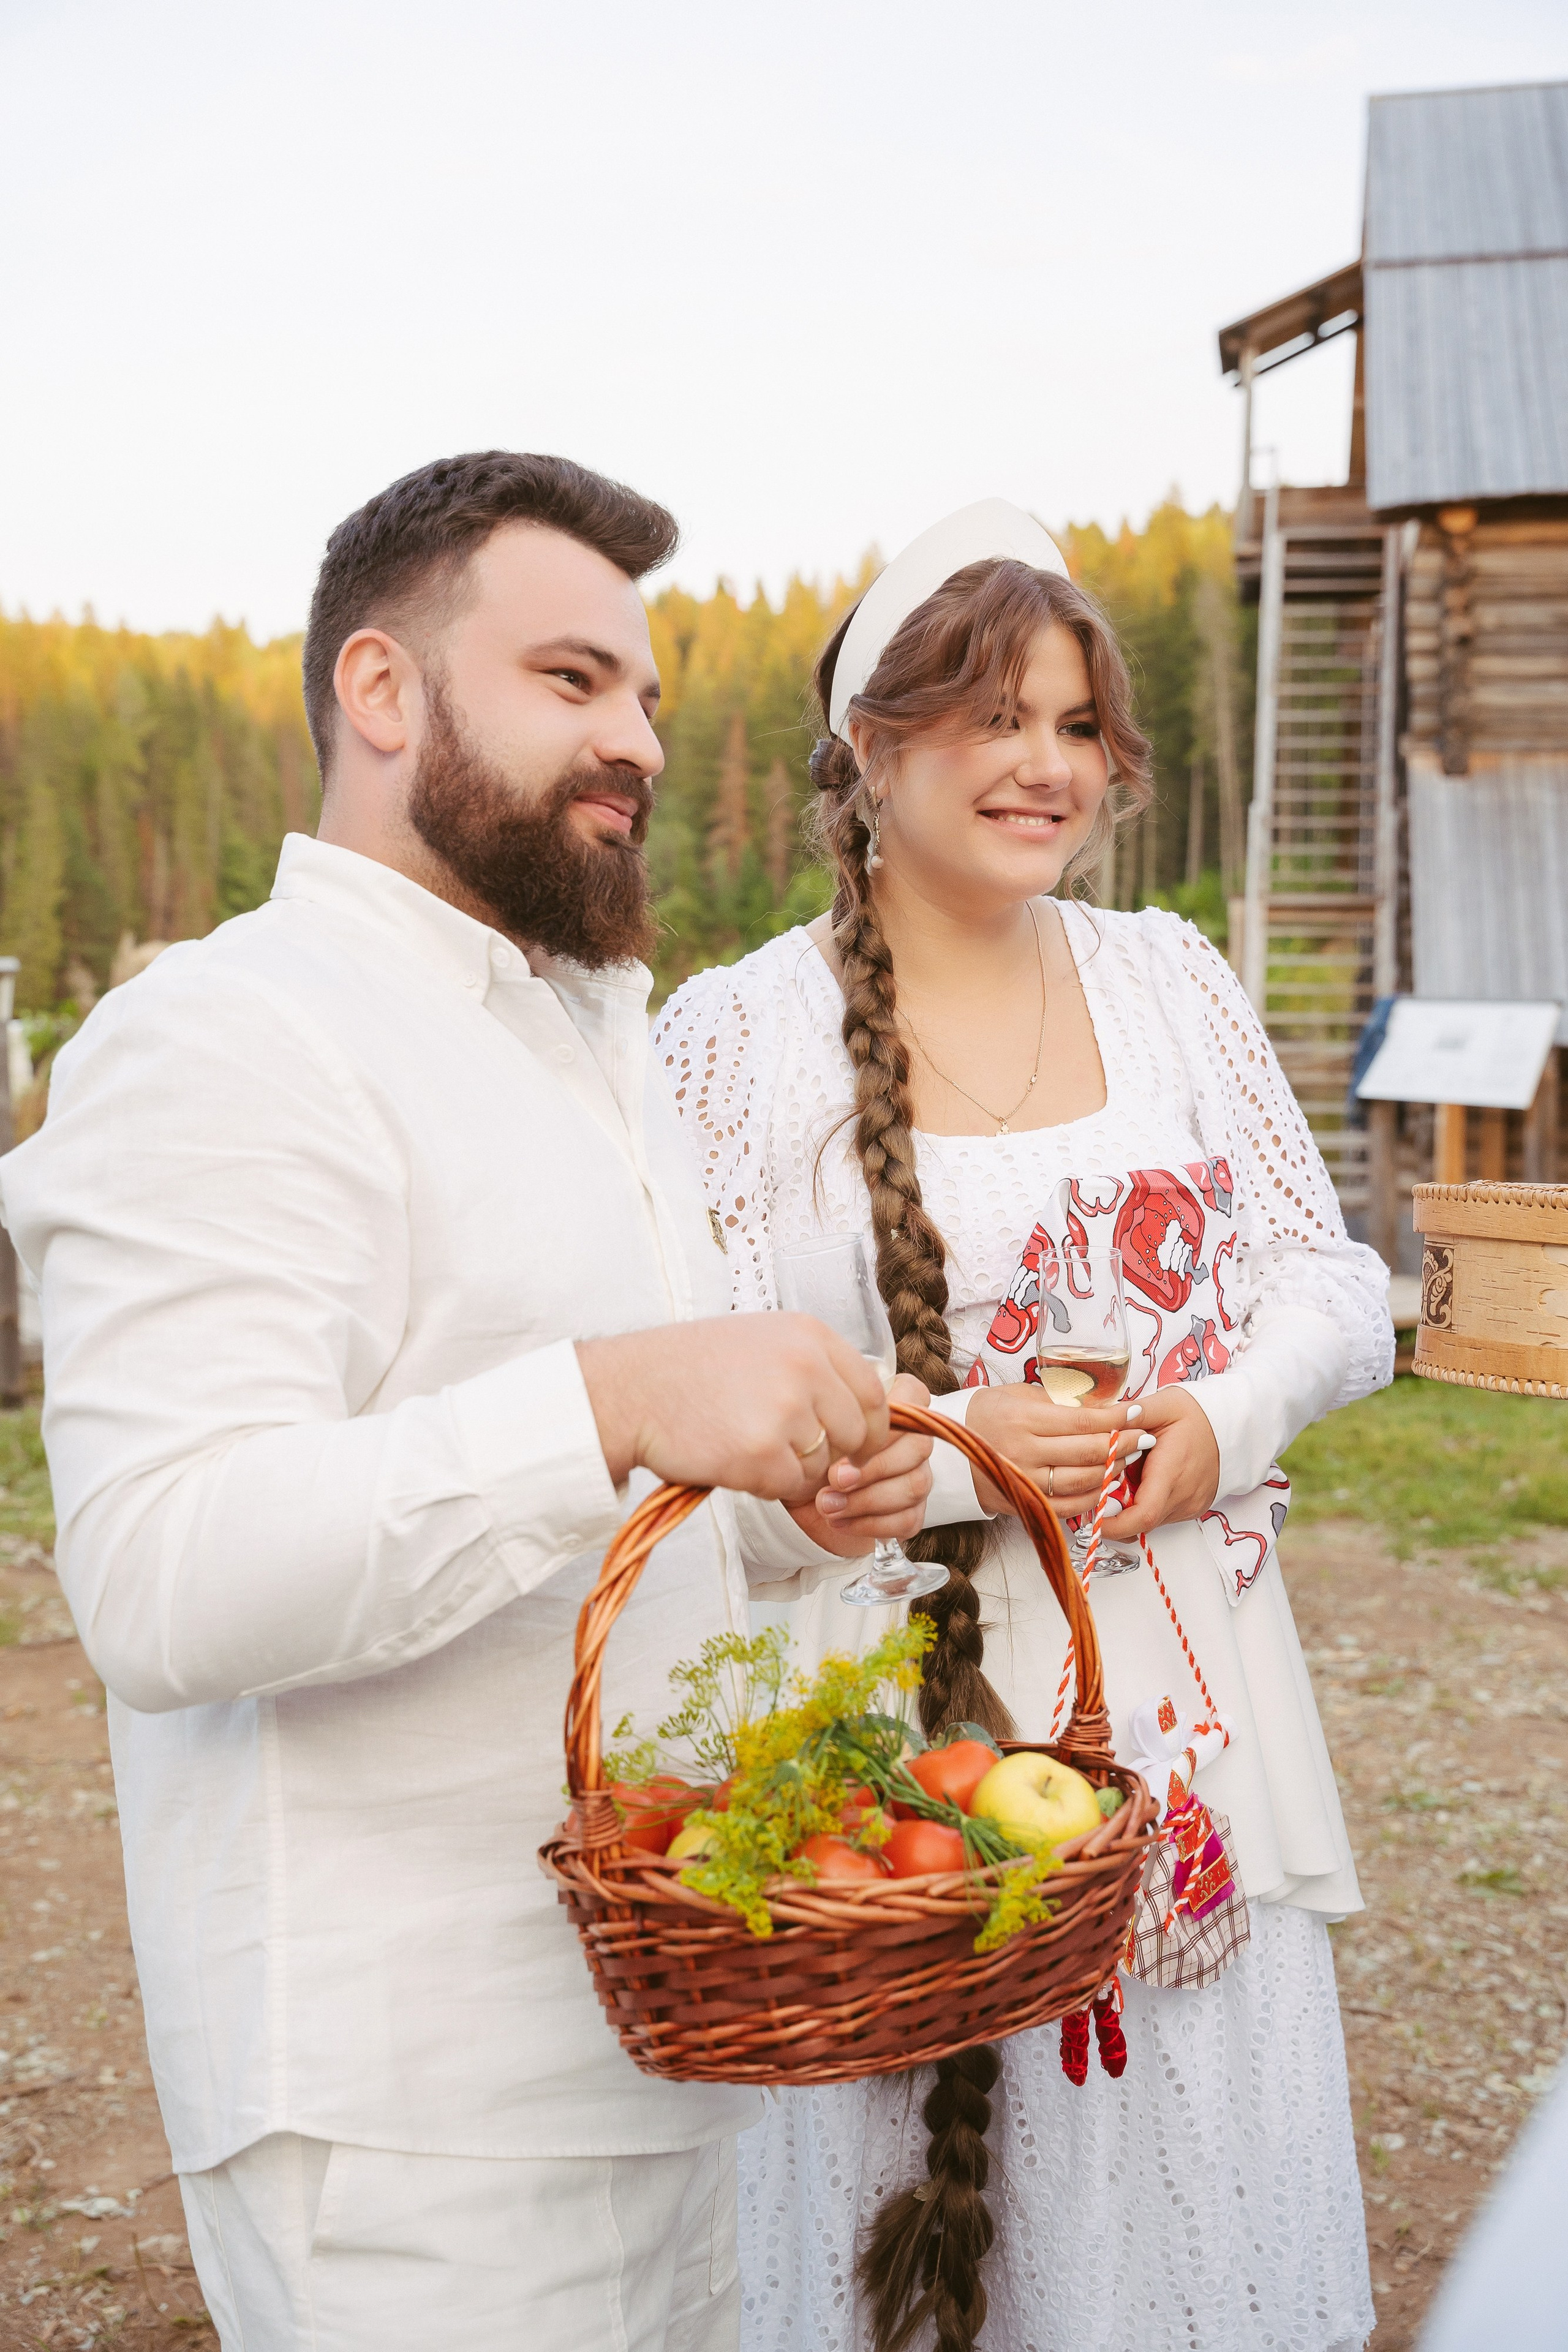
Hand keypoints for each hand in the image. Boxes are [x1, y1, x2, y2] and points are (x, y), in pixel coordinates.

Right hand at [576, 1315, 890, 1501]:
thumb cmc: (689, 1367)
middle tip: (792, 1452)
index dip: (868, 1426)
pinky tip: (733, 1461)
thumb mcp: (762, 1340)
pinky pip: (789, 1486)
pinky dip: (766, 1484)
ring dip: (792, 1469)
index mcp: (810, 1336)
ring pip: (823, 1464)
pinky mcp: (761, 1453)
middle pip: (857, 1433)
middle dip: (833, 1452)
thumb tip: (856, 1408)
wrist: (631, 1389)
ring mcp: (784, 1411)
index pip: (872, 1392)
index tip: (852, 1441)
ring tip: (747, 1446)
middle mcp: (805, 1368)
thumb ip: (812, 1366)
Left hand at [786, 1373, 933, 1556]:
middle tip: (833, 1479)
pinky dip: (869, 1524)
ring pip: (915, 1485)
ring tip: (827, 1504)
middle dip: (872, 1468)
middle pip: (919, 1446)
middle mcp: (912, 1439)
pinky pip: (908, 1519)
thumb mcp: (813, 1429)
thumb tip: (850, 1445)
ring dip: (865, 1500)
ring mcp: (916, 1476)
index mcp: (894, 1406)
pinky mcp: (911, 1512)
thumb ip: (835, 1420)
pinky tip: (839, 1521)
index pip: (914, 1397)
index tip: (848, 1442)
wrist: (795, 1495)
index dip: (885, 1424)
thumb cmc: (808, 1453)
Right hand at [963, 1385, 1152, 1517]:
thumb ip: (1059, 1402)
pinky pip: (1066, 1507)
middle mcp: (1023, 1451)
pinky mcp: (1022, 1502)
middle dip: (1123, 1444)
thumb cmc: (989, 1414)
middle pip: (1087, 1452)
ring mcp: (1023, 1480)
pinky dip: (1090, 1498)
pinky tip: (1105, 1485)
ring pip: (1081, 1482)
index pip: (1082, 1421)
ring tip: (1128, 1458)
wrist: (951, 1449)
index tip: (1139, 1412)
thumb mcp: (1020, 1395)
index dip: (1116, 1418)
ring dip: (1111, 1471)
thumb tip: (1104, 1408)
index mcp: (1024, 1418)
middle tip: (1144, 1437)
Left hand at [1106, 1385, 1219, 1537]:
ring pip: (1149, 1520)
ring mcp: (1190, 1506)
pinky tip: (1145, 1478)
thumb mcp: (1162, 1404)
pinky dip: (1146, 1503)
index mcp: (1172, 1472)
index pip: (1143, 1515)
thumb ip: (1127, 1414)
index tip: (1095, 1515)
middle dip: (1116, 1510)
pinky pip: (1161, 1514)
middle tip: (1106, 1481)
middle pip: (1140, 1521)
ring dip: (1131, 1506)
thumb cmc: (1198, 1413)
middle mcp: (1183, 1497)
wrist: (1235, 1425)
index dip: (1114, 1524)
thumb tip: (1094, 1420)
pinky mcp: (1192, 1508)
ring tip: (1130, 1473)